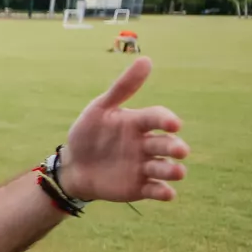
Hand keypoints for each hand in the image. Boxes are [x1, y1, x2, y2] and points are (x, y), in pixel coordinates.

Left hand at [60, 57, 189, 202]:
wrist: (72, 166)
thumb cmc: (87, 134)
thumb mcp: (100, 109)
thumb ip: (122, 88)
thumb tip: (146, 59)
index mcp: (138, 123)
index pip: (158, 118)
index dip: (166, 120)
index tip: (173, 124)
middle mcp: (147, 144)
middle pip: (166, 145)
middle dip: (175, 147)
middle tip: (179, 150)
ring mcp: (144, 166)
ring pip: (165, 168)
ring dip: (173, 170)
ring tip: (177, 172)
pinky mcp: (139, 187)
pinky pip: (155, 190)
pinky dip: (163, 192)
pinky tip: (166, 193)